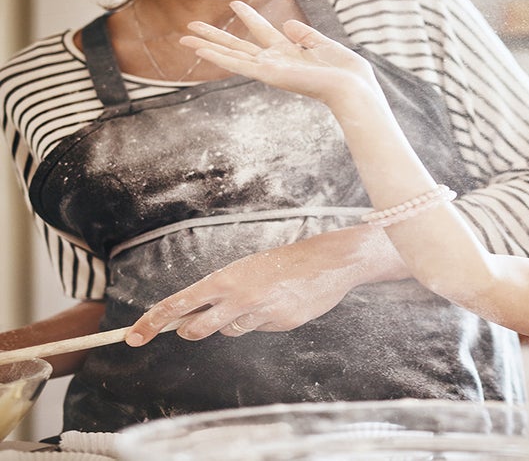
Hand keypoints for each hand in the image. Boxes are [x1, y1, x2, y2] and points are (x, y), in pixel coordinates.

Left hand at [125, 226, 405, 345]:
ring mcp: (259, 313)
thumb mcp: (242, 272)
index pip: (175, 305)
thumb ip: (217, 294)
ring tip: (255, 302)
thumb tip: (188, 315)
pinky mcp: (280, 324)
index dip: (150, 323)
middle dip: (192, 330)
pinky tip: (277, 305)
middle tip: (195, 324)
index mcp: (222, 281)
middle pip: (195, 329)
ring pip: (229, 332)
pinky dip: (263, 321)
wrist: (325, 261)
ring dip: (234, 323)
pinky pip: (259, 330)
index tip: (132, 338)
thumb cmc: (279, 264)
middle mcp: (236, 299)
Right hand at [179, 0, 378, 106]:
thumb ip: (304, 34)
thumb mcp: (324, 45)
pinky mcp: (268, 75)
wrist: (353, 86)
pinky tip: (200, 50)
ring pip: (232, 55)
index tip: (234, 3)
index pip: (263, 31)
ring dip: (208, 46)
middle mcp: (276, 61)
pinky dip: (218, 57)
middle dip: (215, 37)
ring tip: (184, 38)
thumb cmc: (345, 71)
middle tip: (190, 27)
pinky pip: (238, 64)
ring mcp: (270, 69)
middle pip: (238, 46)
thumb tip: (286, 23)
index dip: (248, 16)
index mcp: (290, 52)